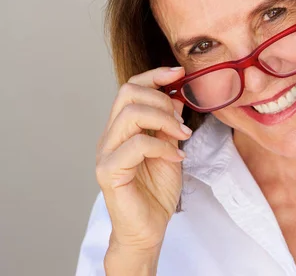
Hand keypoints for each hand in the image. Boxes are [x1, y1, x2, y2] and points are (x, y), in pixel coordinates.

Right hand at [95, 66, 191, 251]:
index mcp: (123, 128)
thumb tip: (177, 96)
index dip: (156, 75)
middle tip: (181, 121)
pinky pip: (136, 145)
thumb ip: (170, 124)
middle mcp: (110, 136)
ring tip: (182, 137)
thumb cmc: (157, 191)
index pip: (131, 88)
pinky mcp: (109, 171)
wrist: (148, 228)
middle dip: (162, 99)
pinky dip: (163, 146)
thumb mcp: (171, 149)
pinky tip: (177, 156)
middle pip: (128, 92)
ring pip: (131, 114)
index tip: (180, 73)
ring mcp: (106, 153)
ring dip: (165, 120)